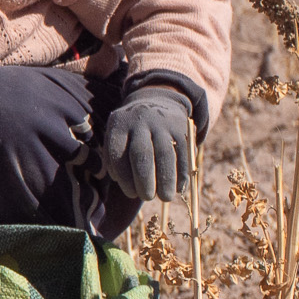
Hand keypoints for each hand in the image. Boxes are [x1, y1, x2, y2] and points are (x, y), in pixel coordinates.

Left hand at [101, 85, 192, 200]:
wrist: (158, 100)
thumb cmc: (131, 131)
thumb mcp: (118, 135)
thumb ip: (114, 159)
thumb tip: (122, 182)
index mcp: (119, 123)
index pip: (118, 153)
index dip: (124, 177)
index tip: (130, 194)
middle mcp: (140, 121)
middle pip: (142, 153)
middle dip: (145, 179)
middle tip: (147, 197)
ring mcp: (162, 123)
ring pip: (165, 153)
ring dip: (166, 179)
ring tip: (166, 197)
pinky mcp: (182, 128)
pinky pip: (183, 152)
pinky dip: (182, 172)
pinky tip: (180, 188)